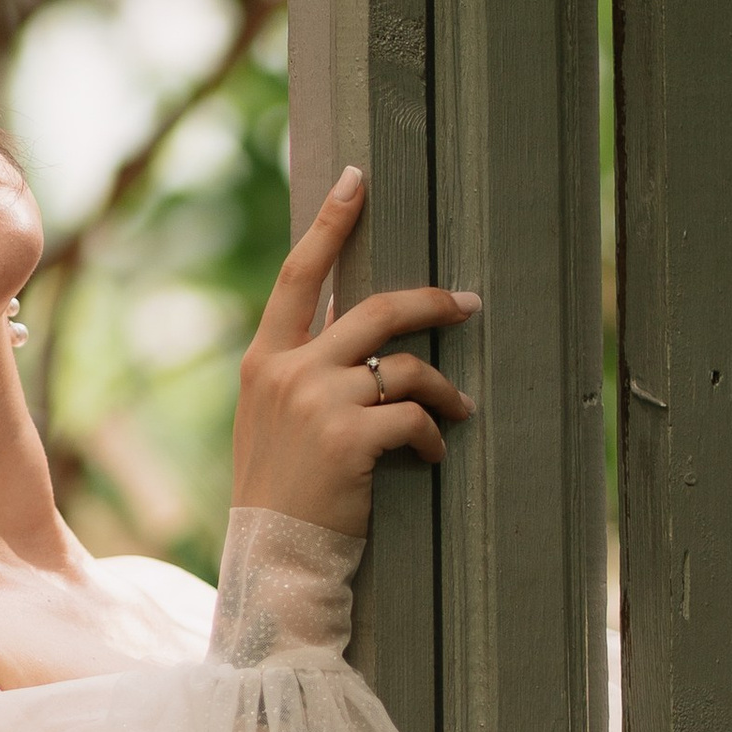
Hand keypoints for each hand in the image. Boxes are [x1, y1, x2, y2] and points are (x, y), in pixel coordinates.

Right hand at [231, 167, 479, 534]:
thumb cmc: (279, 490)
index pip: (297, 275)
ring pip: (407, 367)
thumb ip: (300, 373)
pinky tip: (431, 458)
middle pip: (375, 309)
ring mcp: (318, 402)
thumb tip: (357, 339)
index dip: (329, 223)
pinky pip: (414, 418)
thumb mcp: (269, 420)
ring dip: (444, 388)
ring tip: (458, 410)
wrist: (272, 553)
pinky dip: (433, 438)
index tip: (356, 178)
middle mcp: (287, 371)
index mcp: (263, 360)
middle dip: (432, 302)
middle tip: (467, 304)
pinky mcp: (349, 437)